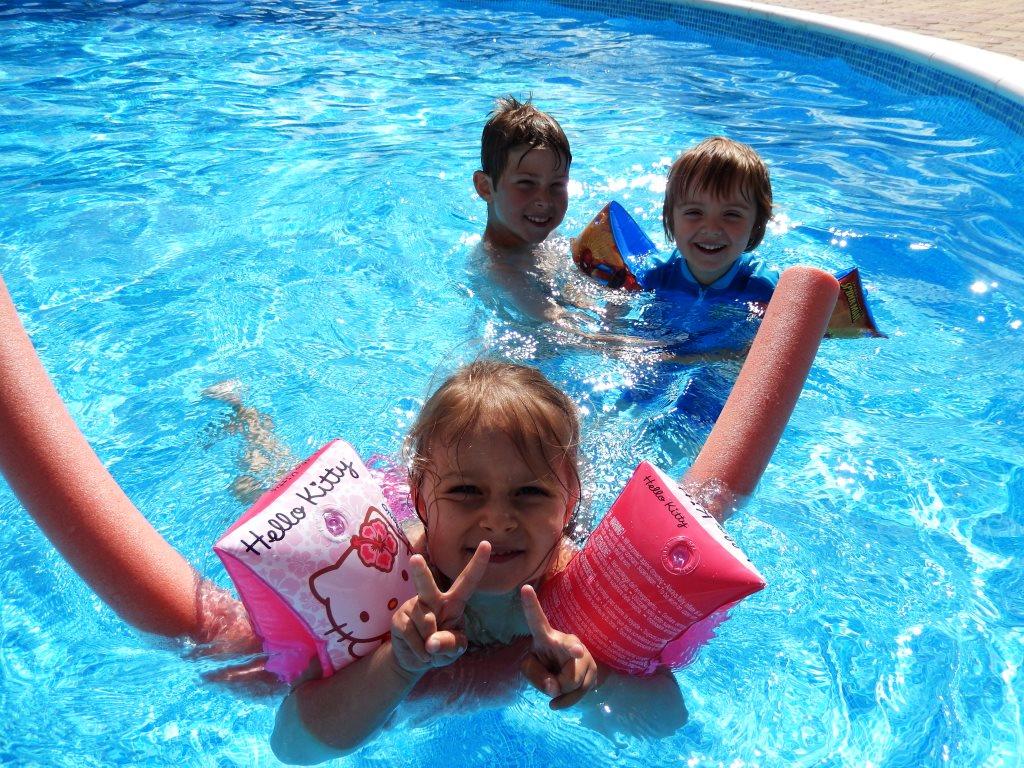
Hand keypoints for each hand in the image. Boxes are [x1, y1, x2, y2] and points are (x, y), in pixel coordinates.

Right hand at [389, 541, 490, 674]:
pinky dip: (418, 650)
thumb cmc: (441, 648)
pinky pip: (410, 634)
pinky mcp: (399, 619)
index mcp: (453, 602)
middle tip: (416, 558)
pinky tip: (419, 652)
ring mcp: (413, 607)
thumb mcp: (454, 649)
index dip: (477, 564)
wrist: (415, 660)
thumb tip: (431, 643)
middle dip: (420, 572)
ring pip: (424, 621)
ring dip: (429, 642)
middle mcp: (432, 599)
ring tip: (429, 650)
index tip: (487, 544)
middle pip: (427, 584)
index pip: (468, 581)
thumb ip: (450, 644)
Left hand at [520, 584, 599, 708]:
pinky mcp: (592, 670)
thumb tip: (555, 688)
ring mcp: (583, 655)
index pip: (536, 619)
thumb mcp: (531, 669)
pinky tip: (560, 700)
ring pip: (570, 681)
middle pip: (568, 652)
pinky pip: (578, 692)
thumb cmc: (544, 665)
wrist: (569, 673)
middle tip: (577, 652)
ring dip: (560, 691)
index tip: (524, 588)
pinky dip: (566, 701)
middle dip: (573, 652)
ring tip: (556, 683)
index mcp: (545, 635)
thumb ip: (538, 677)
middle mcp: (566, 640)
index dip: (530, 605)